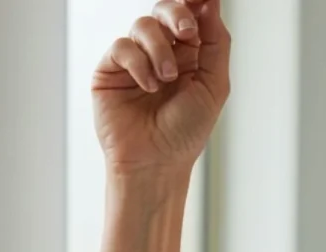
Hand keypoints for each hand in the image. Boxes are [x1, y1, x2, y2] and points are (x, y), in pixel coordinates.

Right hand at [93, 0, 230, 175]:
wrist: (156, 162)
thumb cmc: (185, 132)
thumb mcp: (214, 84)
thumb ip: (216, 41)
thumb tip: (211, 2)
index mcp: (189, 54)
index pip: (191, 14)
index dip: (195, 2)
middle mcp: (160, 53)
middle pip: (164, 10)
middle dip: (177, 14)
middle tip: (186, 33)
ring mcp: (134, 62)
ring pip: (143, 25)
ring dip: (158, 50)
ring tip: (166, 79)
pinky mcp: (109, 72)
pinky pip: (121, 48)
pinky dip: (138, 63)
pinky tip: (148, 86)